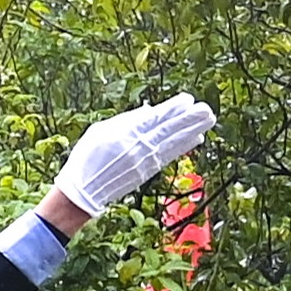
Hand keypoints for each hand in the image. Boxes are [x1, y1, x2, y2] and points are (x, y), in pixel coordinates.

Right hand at [50, 94, 215, 219]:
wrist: (82, 191)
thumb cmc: (86, 158)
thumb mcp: (99, 132)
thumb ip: (125, 121)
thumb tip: (149, 111)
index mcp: (124, 133)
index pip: (154, 118)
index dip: (173, 109)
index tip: (188, 100)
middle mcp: (137, 146)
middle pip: (168, 129)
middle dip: (189, 118)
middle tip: (206, 109)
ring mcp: (144, 160)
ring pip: (173, 142)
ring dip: (193, 130)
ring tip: (209, 120)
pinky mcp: (147, 172)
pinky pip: (169, 155)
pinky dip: (183, 146)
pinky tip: (196, 139)